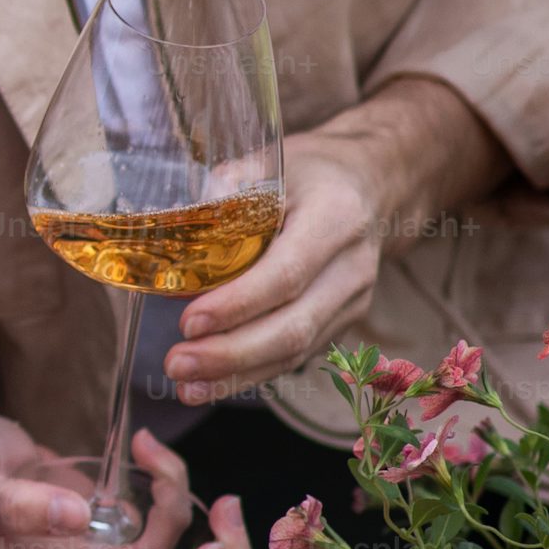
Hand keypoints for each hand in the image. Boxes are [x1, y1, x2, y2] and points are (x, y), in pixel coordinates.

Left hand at [167, 81, 508, 403]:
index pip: (287, 274)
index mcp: (336, 219)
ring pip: (296, 350)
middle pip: (294, 325)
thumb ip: (227, 189)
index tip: (188, 322)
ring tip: (185, 386)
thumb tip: (176, 229)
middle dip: (231, 353)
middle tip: (176, 364)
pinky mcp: (342, 321)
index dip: (238, 304)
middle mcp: (352, 268)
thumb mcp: (272, 162)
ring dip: (238, 374)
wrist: (372, 185)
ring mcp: (352, 300)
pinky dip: (253, 374)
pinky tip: (211, 385)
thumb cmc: (311, 171)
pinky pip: (297, 354)